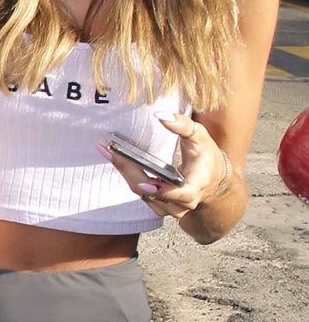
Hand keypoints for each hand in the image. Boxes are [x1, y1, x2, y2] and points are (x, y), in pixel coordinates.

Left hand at [100, 113, 227, 218]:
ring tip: (109, 152)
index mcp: (197, 185)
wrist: (212, 176)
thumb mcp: (200, 136)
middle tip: (110, 152)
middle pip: (153, 193)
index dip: (165, 191)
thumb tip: (160, 115)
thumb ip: (183, 125)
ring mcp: (172, 207)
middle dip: (130, 171)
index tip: (146, 184)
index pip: (183, 195)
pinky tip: (117, 159)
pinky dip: (129, 176)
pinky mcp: (160, 205)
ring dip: (126, 173)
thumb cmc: (206, 154)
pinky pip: (141, 193)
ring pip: (144, 194)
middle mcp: (184, 202)